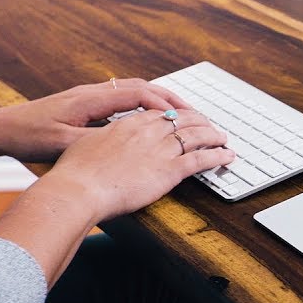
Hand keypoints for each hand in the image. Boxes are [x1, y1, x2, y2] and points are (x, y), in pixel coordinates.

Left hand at [0, 79, 190, 162]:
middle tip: (193, 113)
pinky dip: (143, 105)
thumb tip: (129, 140)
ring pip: (133, 90)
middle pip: (141, 86)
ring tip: (178, 114)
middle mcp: (92, 92)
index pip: (138, 93)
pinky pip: (122, 98)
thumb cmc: (28, 137)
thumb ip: (97, 140)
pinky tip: (149, 119)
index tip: (186, 117)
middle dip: (170, 98)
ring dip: (158, 100)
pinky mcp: (85, 104)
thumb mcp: (64, 143)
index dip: (165, 104)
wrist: (2, 130)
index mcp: (90, 99)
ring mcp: (88, 96)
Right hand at [42, 109, 233, 221]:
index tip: (181, 118)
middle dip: (198, 121)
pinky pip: (201, 159)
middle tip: (207, 125)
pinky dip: (218, 156)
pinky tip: (227, 156)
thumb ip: (100, 140)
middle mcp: (146, 132)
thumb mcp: (85, 145)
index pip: (158, 113)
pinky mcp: (170, 170)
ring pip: (196, 135)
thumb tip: (100, 143)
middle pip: (181, 119)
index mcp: (127, 125)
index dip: (174, 115)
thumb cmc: (75, 173)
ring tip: (223, 138)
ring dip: (213, 135)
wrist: (78, 189)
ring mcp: (160, 150)